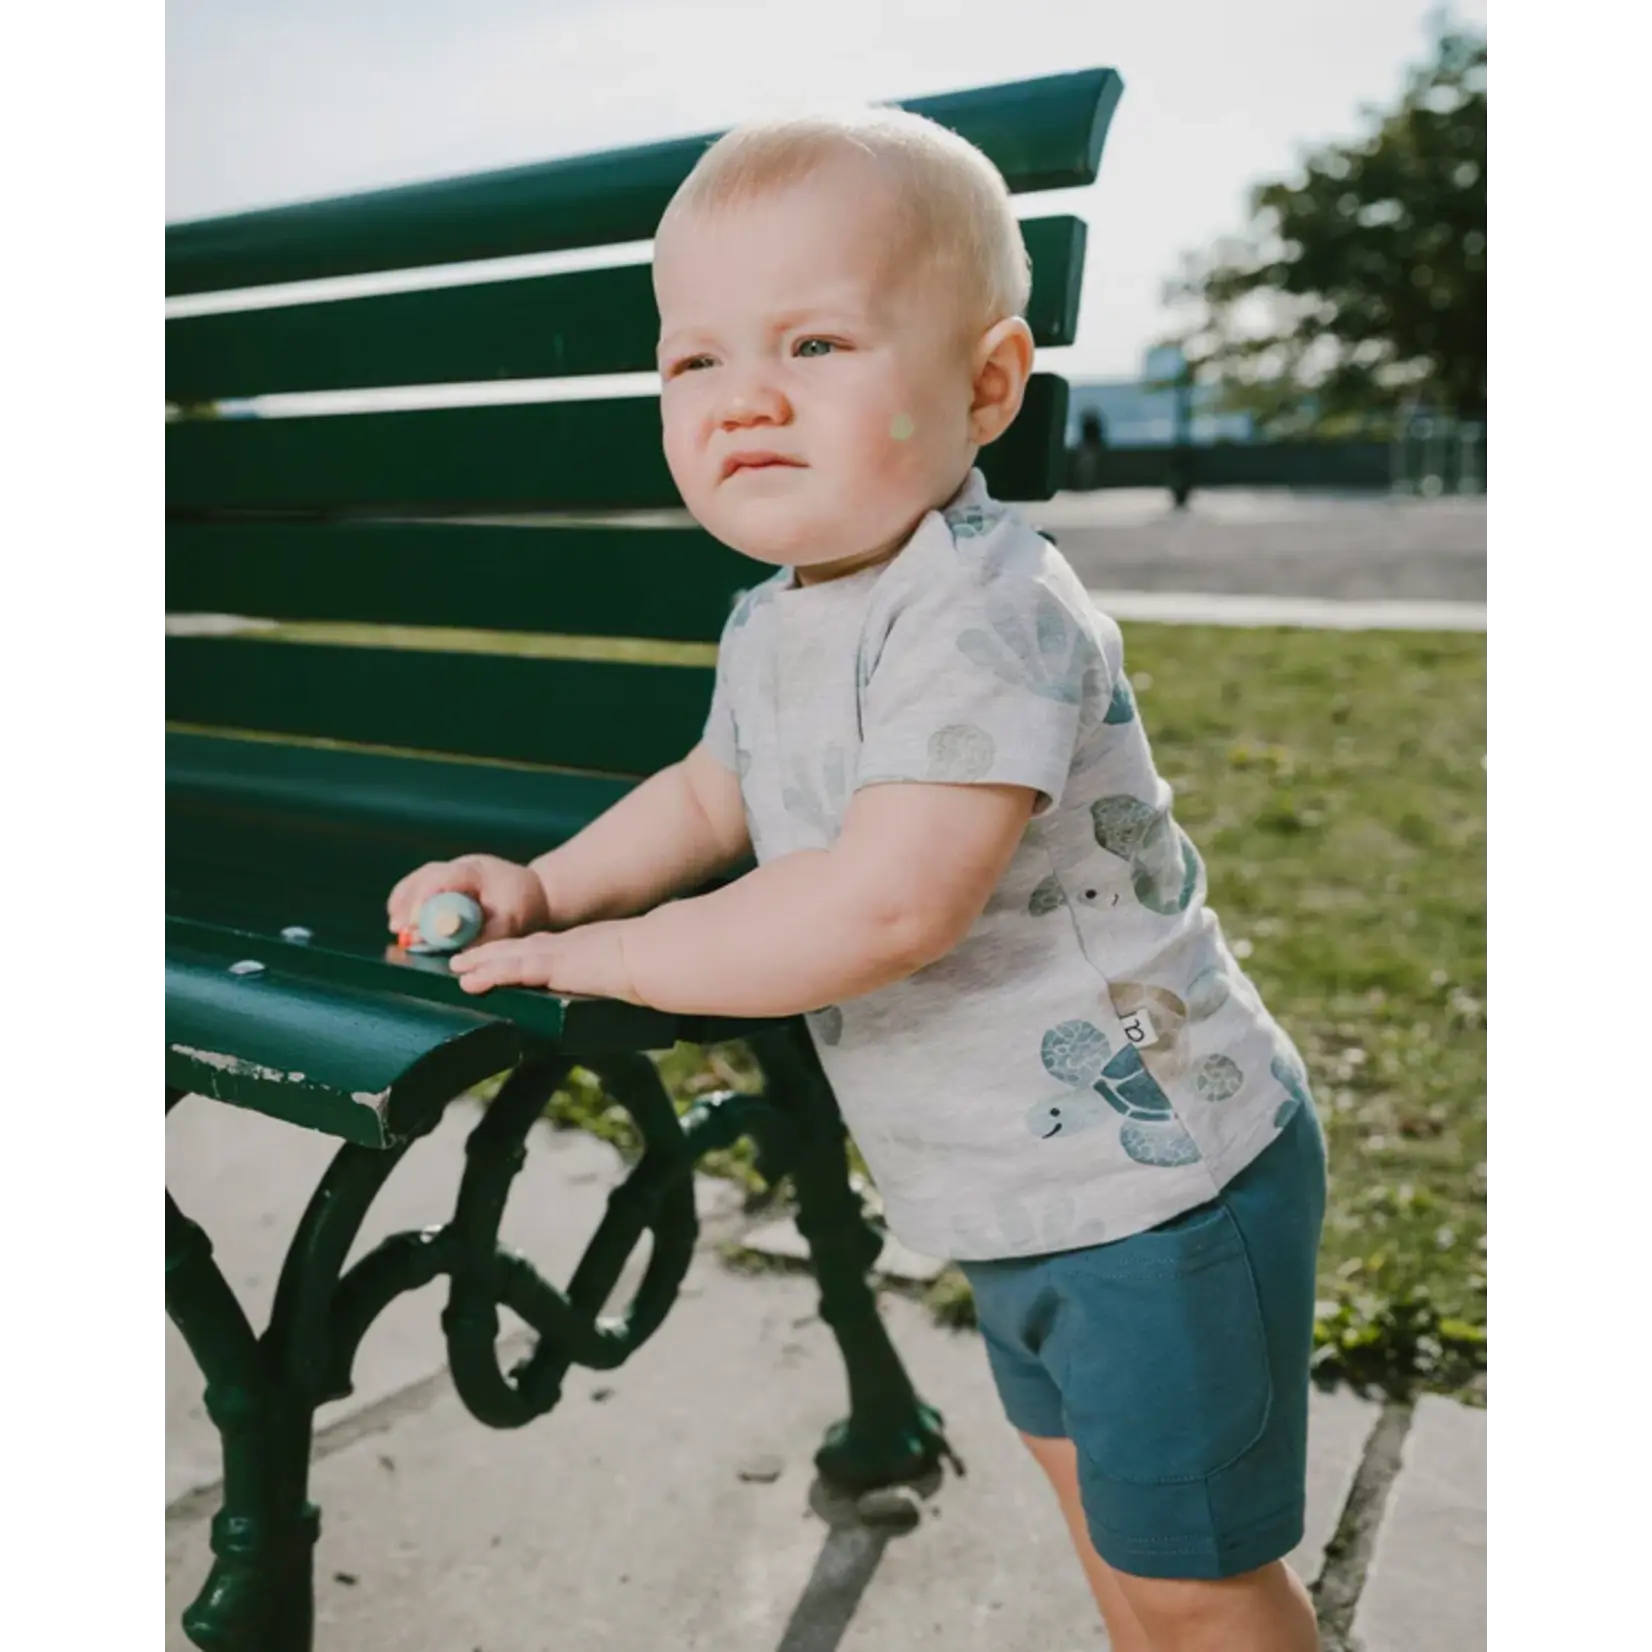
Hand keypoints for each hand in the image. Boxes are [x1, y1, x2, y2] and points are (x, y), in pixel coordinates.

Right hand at [387, 854, 550, 943]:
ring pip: (419, 879)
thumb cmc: (523, 905)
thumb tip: (460, 957)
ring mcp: (452, 869)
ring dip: (404, 902)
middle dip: (407, 903)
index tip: (414, 923)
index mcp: (476, 870)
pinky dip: (409, 901)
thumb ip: (486, 936)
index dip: (424, 899)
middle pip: (423, 877)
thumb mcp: (511, 922)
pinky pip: (421, 885)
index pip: (442, 878)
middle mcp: (460, 865)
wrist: (534, 890)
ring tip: (396, 926)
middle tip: (396, 928)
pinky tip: (402, 919)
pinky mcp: (448, 879)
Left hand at [449, 924, 636, 1001]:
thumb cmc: (650, 965)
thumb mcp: (629, 970)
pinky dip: (490, 972)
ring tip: (456, 968)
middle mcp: (565, 947)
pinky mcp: (553, 964)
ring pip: (509, 956)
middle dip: (489, 954)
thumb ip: (619, 976)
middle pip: (519, 948)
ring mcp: (558, 954)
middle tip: (462, 960)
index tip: (498, 957)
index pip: (542, 950)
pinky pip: (514, 967)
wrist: (654, 956)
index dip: (517, 953)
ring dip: (480, 961)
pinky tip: (471, 978)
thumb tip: (629, 986)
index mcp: (582, 948)